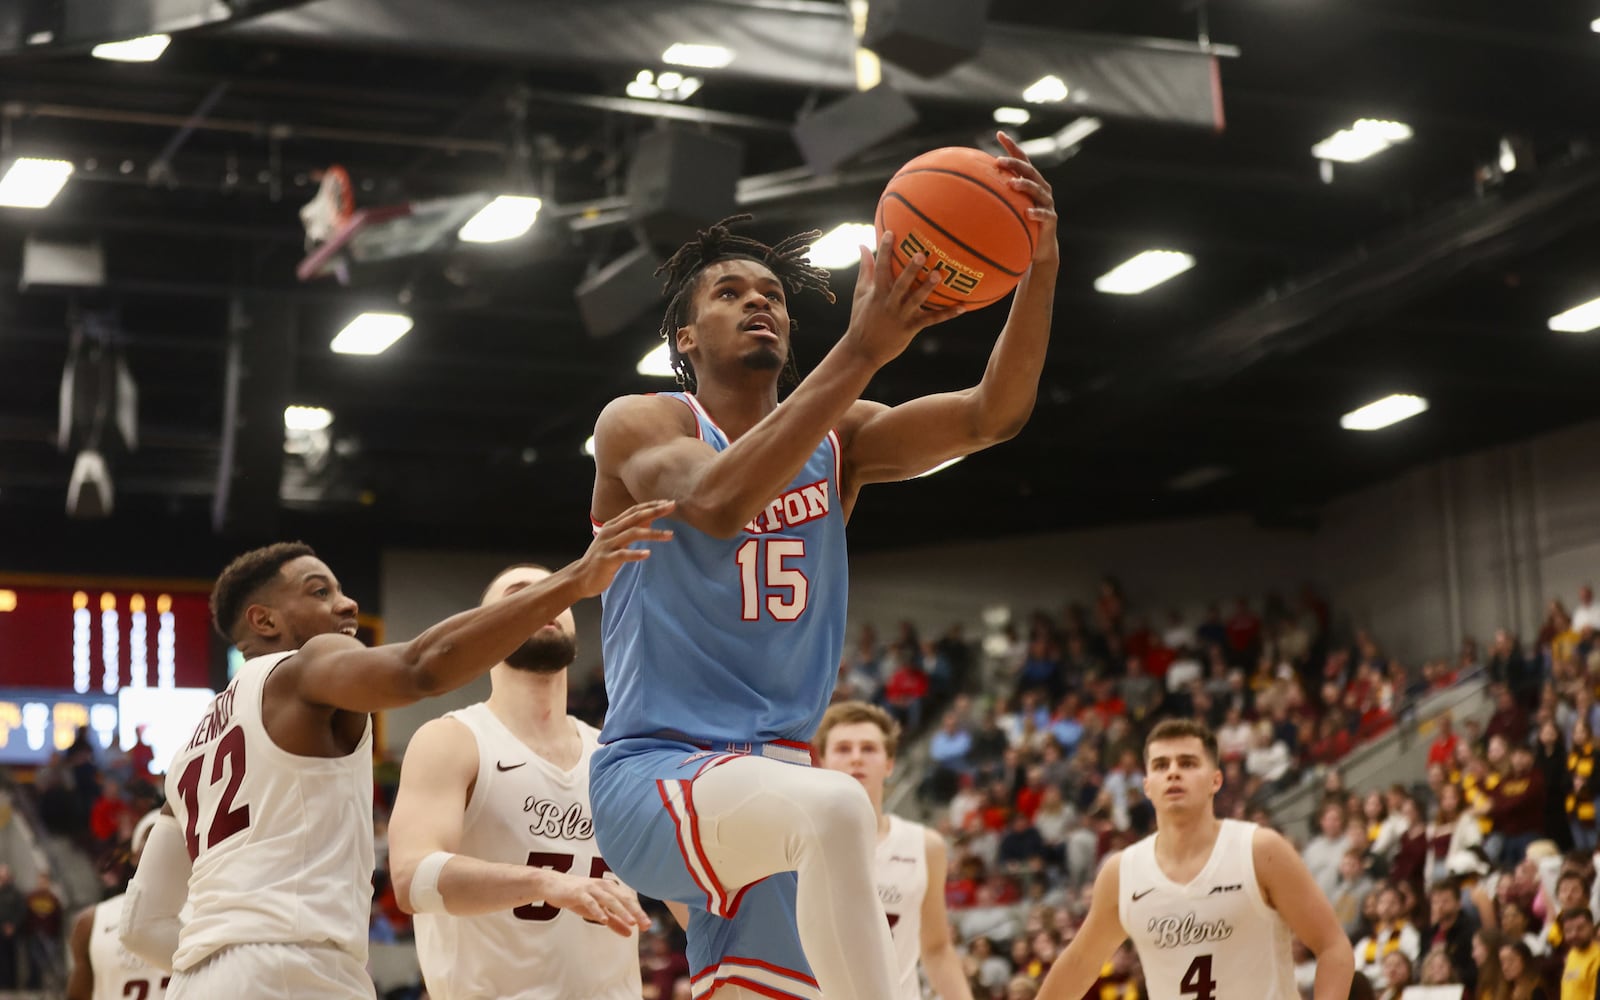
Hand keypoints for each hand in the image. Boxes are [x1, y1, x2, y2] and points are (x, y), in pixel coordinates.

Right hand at [539, 870, 651, 936]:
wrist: (553, 886)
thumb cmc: (577, 897)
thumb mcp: (597, 911)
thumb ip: (614, 921)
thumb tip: (630, 934)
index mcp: (610, 888)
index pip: (628, 900)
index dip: (638, 912)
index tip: (647, 925)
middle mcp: (603, 886)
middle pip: (623, 899)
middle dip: (636, 912)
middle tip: (646, 924)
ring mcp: (591, 888)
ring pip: (609, 900)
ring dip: (621, 911)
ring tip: (631, 922)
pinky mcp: (578, 892)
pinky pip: (590, 901)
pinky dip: (597, 910)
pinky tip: (604, 920)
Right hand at [571, 500, 674, 596]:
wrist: (581, 577)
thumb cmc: (602, 558)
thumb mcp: (616, 541)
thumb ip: (630, 529)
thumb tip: (649, 519)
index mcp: (613, 525)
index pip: (634, 510)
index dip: (651, 505)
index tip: (668, 502)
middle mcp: (610, 531)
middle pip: (635, 517)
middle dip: (655, 511)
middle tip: (673, 506)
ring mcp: (608, 545)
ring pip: (632, 534)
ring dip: (652, 533)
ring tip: (670, 535)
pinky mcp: (606, 560)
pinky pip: (623, 555)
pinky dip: (636, 553)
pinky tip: (648, 554)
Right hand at [844, 230, 963, 367]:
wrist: (863, 351)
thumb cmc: (862, 318)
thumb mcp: (860, 293)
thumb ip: (866, 269)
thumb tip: (863, 244)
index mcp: (877, 293)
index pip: (880, 268)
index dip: (884, 251)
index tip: (890, 232)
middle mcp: (889, 303)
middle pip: (900, 284)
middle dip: (910, 270)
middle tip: (921, 254)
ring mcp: (900, 316)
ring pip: (916, 301)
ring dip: (928, 289)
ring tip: (939, 275)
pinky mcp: (910, 329)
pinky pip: (931, 320)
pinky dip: (947, 314)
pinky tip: (962, 307)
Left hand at [994, 130, 1058, 267]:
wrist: (1040, 248)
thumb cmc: (1020, 225)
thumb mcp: (1008, 208)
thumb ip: (994, 197)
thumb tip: (963, 190)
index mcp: (1031, 182)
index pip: (1022, 160)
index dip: (1011, 146)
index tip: (999, 134)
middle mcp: (1041, 188)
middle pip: (1029, 170)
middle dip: (1014, 164)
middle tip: (998, 161)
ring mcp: (1047, 202)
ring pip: (1037, 189)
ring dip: (1024, 185)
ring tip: (1011, 184)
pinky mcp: (1051, 219)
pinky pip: (1044, 214)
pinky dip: (1036, 213)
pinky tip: (1027, 213)